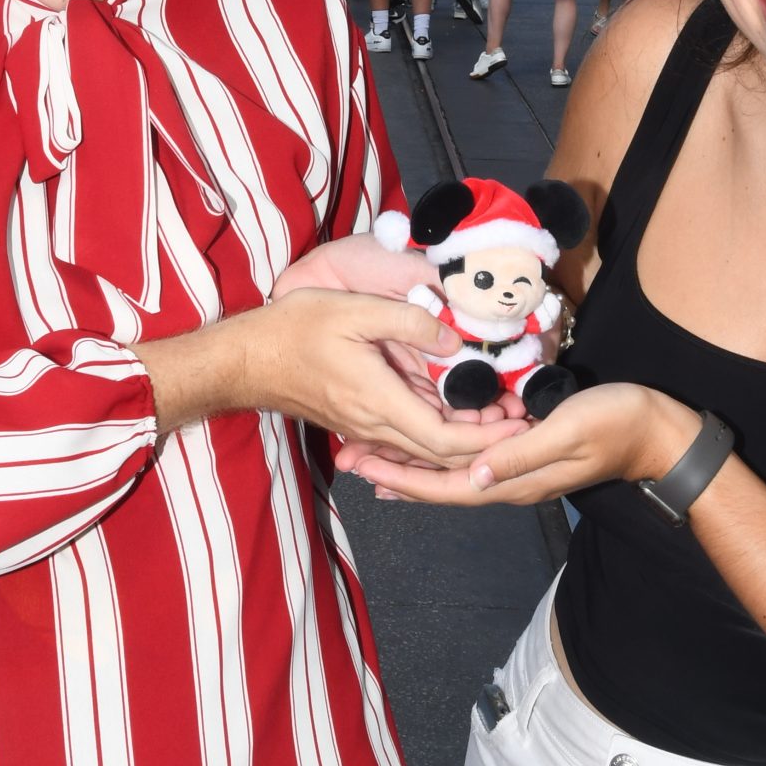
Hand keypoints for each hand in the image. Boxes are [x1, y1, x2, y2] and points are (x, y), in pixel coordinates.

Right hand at [235, 290, 523, 463]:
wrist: (245, 358)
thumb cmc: (295, 329)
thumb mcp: (355, 311)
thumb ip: (409, 324)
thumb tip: (455, 342)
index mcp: (377, 402)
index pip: (443, 441)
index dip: (485, 441)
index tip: (517, 426)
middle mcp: (373, 424)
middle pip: (439, 454)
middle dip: (484, 443)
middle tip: (520, 420)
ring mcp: (363, 427)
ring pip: (422, 448)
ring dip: (462, 439)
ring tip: (498, 415)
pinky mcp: (356, 421)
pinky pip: (403, 438)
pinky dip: (435, 433)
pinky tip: (455, 413)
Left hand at [343, 382, 698, 505]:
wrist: (659, 432)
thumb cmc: (616, 424)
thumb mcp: (565, 432)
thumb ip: (518, 455)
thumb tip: (470, 476)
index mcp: (513, 481)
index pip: (444, 489)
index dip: (400, 479)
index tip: (359, 466)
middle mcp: (509, 483)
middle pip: (440, 488)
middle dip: (394, 475)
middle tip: (349, 461)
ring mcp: (518, 472)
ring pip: (452, 477)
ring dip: (412, 467)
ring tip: (375, 455)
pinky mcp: (527, 455)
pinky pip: (471, 461)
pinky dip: (440, 454)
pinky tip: (427, 442)